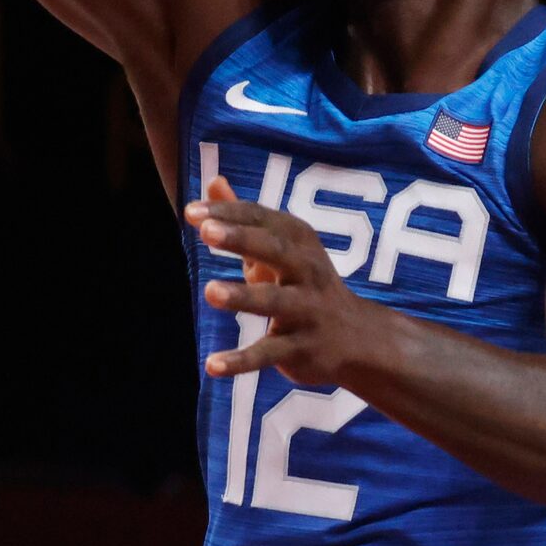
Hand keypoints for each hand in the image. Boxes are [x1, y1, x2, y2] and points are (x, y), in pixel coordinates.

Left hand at [186, 174, 381, 388]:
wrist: (354, 337)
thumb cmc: (302, 283)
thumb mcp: (278, 247)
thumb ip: (243, 217)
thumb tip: (212, 180)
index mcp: (298, 240)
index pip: (262, 219)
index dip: (228, 213)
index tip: (191, 212)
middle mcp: (307, 270)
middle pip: (274, 250)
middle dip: (241, 239)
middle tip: (206, 232)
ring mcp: (307, 310)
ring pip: (274, 301)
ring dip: (243, 296)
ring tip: (210, 291)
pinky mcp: (302, 348)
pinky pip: (268, 353)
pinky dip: (241, 360)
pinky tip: (212, 365)